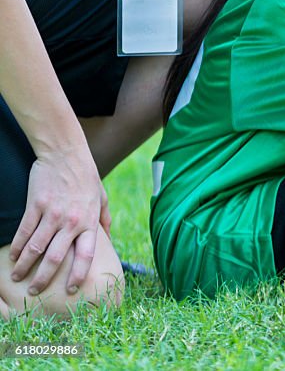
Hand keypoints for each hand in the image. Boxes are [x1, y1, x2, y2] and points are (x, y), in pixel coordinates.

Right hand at [8, 151, 109, 295]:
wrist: (66, 154)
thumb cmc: (86, 176)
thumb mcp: (102, 198)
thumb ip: (105, 220)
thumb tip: (109, 239)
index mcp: (89, 221)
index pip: (86, 255)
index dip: (78, 274)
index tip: (70, 290)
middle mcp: (71, 221)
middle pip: (56, 258)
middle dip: (44, 278)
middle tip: (34, 292)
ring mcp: (52, 214)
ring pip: (35, 248)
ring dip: (24, 266)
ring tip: (17, 277)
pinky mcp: (35, 206)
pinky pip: (24, 232)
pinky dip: (16, 247)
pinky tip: (12, 257)